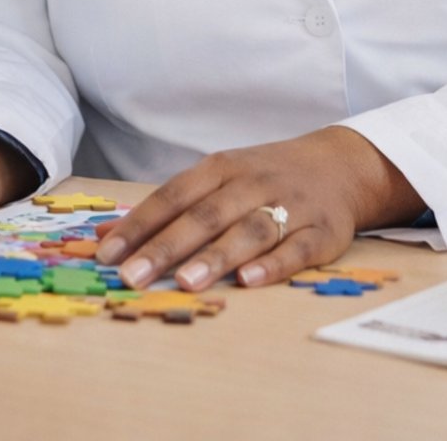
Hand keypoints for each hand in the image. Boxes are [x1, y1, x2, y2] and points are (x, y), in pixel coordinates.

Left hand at [95, 126, 421, 292]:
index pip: (173, 196)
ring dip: (216, 256)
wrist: (341, 164)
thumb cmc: (265, 178)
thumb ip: (166, 209)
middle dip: (166, 247)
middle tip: (133, 276)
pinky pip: (296, 249)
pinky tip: (248, 282)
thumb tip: (104, 236)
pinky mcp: (323, 231)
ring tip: (185, 282)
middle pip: (205, 215)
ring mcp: (289, 206)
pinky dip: (273, 265)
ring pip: (248, 231)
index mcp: (221, 168)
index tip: (108, 255)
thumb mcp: (215, 179)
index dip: (139, 225)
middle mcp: (253, 183)